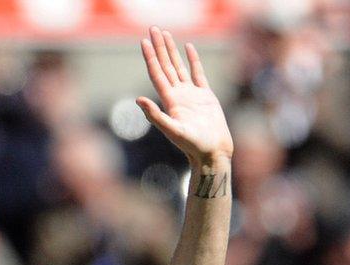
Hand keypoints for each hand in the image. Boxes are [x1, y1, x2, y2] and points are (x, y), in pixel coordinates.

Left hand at [136, 27, 232, 165]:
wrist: (212, 152)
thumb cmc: (193, 145)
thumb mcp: (172, 130)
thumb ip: (155, 115)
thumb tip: (137, 100)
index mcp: (169, 101)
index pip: (157, 73)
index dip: (150, 57)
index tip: (144, 42)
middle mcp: (178, 95)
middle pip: (166, 65)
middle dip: (159, 47)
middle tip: (153, 28)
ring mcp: (191, 95)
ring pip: (179, 67)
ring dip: (172, 50)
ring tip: (166, 34)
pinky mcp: (205, 96)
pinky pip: (197, 73)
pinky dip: (193, 60)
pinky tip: (188, 48)